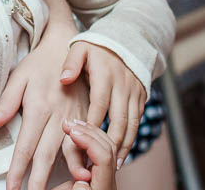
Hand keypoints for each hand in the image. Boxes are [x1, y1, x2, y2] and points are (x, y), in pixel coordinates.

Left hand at [0, 17, 90, 189]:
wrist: (67, 46)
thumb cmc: (39, 63)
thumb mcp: (19, 76)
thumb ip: (7, 102)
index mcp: (39, 108)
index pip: (25, 146)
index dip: (18, 170)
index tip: (11, 189)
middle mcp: (59, 116)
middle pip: (47, 156)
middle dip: (39, 181)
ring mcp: (76, 117)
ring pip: (71, 153)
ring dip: (65, 175)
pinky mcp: (88, 116)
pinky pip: (87, 143)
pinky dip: (85, 160)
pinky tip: (83, 175)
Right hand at [52, 119, 119, 189]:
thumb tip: (83, 181)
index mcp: (102, 189)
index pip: (104, 157)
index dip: (88, 141)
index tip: (71, 132)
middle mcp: (108, 182)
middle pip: (108, 147)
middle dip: (89, 131)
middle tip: (68, 124)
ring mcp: (106, 177)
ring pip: (107, 146)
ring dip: (90, 132)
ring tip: (72, 124)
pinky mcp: (99, 174)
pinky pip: (101, 150)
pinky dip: (90, 137)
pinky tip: (78, 132)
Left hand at [59, 43, 146, 157]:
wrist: (125, 39)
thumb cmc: (96, 47)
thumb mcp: (80, 48)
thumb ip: (71, 63)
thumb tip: (63, 79)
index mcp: (105, 75)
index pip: (99, 104)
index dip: (92, 123)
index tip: (82, 141)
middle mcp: (123, 86)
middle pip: (119, 119)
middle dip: (109, 142)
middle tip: (98, 161)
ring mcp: (134, 93)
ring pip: (131, 124)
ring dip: (123, 145)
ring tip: (112, 164)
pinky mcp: (141, 98)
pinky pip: (137, 122)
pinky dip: (131, 139)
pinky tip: (122, 153)